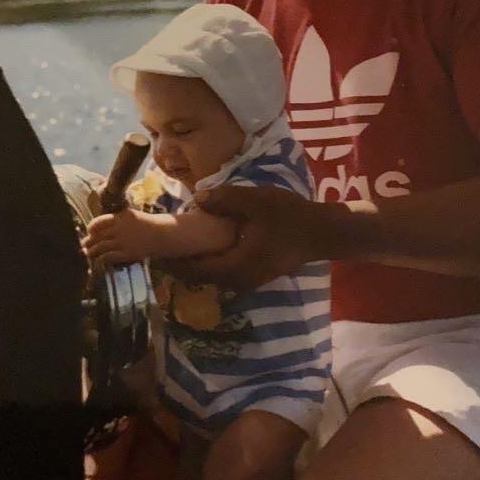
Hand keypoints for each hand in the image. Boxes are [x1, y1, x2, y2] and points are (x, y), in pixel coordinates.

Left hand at [83, 208, 159, 268]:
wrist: (161, 234)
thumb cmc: (144, 224)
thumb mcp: (129, 215)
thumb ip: (115, 219)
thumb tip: (98, 228)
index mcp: (119, 217)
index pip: (97, 223)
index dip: (90, 229)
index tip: (89, 233)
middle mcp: (119, 228)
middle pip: (97, 236)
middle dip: (88, 242)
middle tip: (85, 246)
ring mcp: (123, 241)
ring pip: (100, 247)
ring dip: (92, 252)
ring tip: (90, 254)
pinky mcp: (127, 253)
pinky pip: (109, 257)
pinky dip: (102, 259)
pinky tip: (100, 260)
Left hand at [170, 184, 321, 289]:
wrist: (323, 233)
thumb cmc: (290, 217)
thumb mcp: (257, 202)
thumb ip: (226, 200)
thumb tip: (197, 199)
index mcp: (236, 267)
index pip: (195, 271)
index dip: (174, 263)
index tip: (155, 251)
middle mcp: (239, 280)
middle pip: (201, 277)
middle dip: (182, 264)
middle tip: (163, 246)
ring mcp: (249, 280)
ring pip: (213, 276)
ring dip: (196, 264)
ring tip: (181, 245)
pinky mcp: (256, 274)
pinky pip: (225, 272)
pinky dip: (211, 262)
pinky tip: (207, 245)